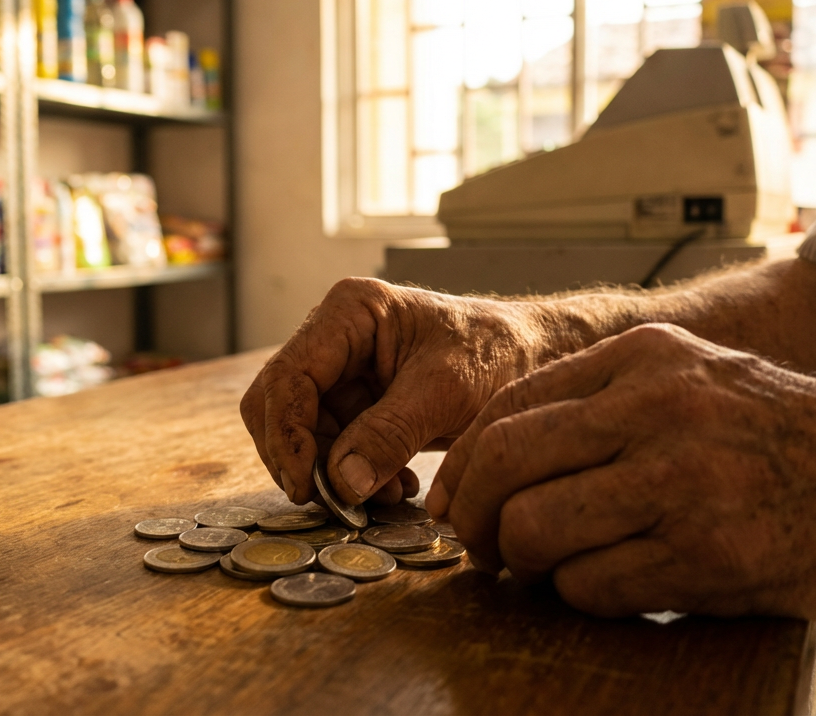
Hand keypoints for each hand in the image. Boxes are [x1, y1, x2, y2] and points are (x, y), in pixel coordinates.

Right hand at [241, 278, 548, 505]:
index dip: (286, 435)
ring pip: (304, 434)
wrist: (535, 359)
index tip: (305, 487)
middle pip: (281, 407)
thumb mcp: (446, 393)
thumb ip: (390, 434)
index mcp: (350, 312)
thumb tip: (341, 482)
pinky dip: (354, 475)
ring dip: (334, 474)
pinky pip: (333, 446)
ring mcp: (344, 371)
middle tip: (339, 503)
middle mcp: (335, 337)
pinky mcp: (359, 402)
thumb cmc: (498, 355)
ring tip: (386, 496)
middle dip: (306, 459)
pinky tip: (395, 486)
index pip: (287, 377)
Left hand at [428, 323, 815, 618]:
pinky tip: (616, 583)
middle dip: (473, 517)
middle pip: (504, 465)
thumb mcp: (696, 381)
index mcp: (644, 358)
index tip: (453, 500)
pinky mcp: (707, 553)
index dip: (465, 465)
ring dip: (527, 564)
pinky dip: (585, 596)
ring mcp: (682, 480)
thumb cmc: (790, 438)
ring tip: (549, 569)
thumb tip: (499, 461)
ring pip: (535, 529)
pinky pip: (592, 586)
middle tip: (480, 547)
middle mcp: (657, 408)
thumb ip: (602, 407)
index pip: (508, 407)